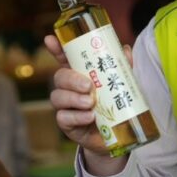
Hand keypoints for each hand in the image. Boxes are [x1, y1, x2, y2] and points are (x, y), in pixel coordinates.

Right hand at [43, 35, 130, 173]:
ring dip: (74, 98)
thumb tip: (126, 50)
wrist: (116, 136)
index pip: (64, 58)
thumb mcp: (121, 85)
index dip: (56, 48)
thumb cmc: (115, 105)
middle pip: (59, 77)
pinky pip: (64, 118)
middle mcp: (69, 88)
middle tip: (88, 85)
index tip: (50, 40)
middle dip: (71, 79)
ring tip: (90, 102)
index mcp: (80, 74)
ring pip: (58, 97)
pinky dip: (77, 116)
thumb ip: (122, 68)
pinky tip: (89, 117)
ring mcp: (66, 107)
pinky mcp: (67, 124)